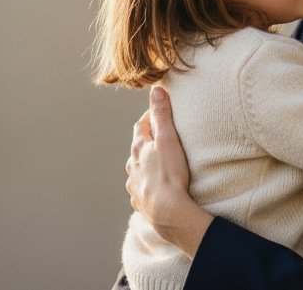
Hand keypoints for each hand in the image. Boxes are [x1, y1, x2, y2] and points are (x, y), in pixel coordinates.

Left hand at [125, 87, 212, 257]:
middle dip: (149, 142)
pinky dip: (148, 184)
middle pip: (138, 148)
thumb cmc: (170, 174)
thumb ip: (162, 114)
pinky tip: (157, 188)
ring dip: (147, 164)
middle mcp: (131, 166)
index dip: (151, 117)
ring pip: (138, 170)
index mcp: (138, 148)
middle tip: (164, 138)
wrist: (167, 212)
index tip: (163, 113)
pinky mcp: (139, 202)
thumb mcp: (169, 139)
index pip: (142, 126)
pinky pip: (141, 189)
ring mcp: (134, 185)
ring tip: (162, 165)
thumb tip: (156, 89)